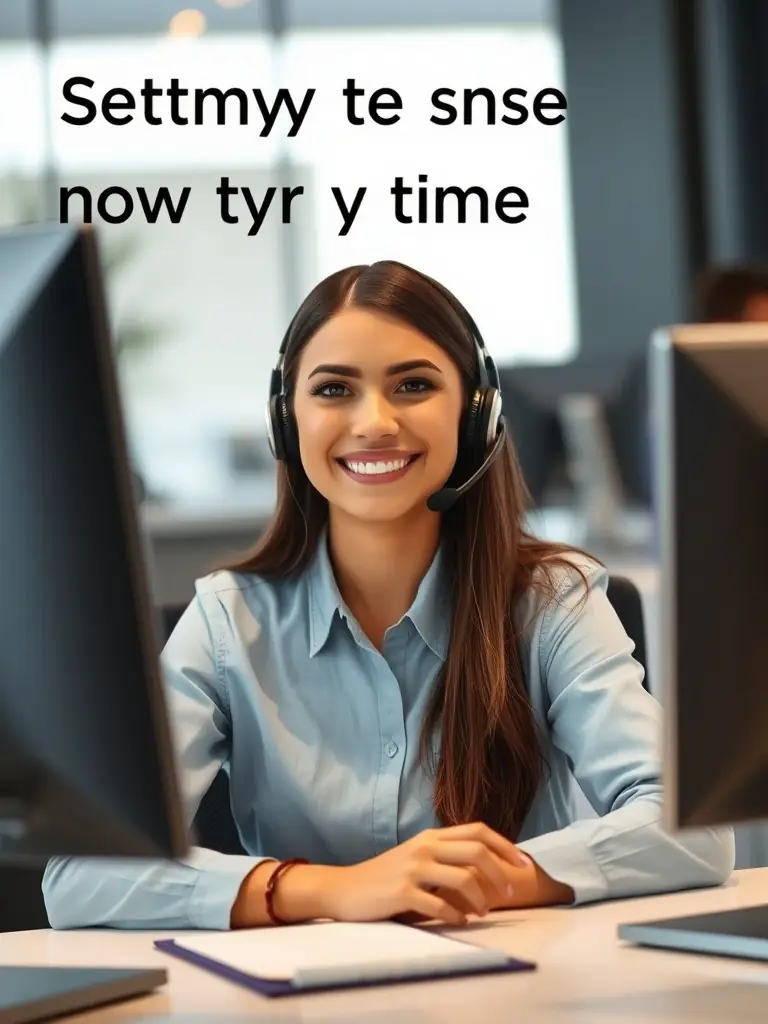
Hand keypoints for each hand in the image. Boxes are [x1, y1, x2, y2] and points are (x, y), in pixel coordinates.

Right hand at [322, 822, 529, 925]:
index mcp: (432, 836)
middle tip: (511, 894)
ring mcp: (413, 868)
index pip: (478, 830)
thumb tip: (487, 864)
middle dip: (501, 873)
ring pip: (463, 877)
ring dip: (481, 898)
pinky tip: (460, 922)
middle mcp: (425, 847)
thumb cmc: (386, 875)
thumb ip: (446, 855)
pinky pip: (440, 905)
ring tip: (484, 912)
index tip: (525, 864)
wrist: (346, 888)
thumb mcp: (417, 856)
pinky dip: (456, 916)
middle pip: (476, 851)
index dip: (506, 845)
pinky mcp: (402, 892)